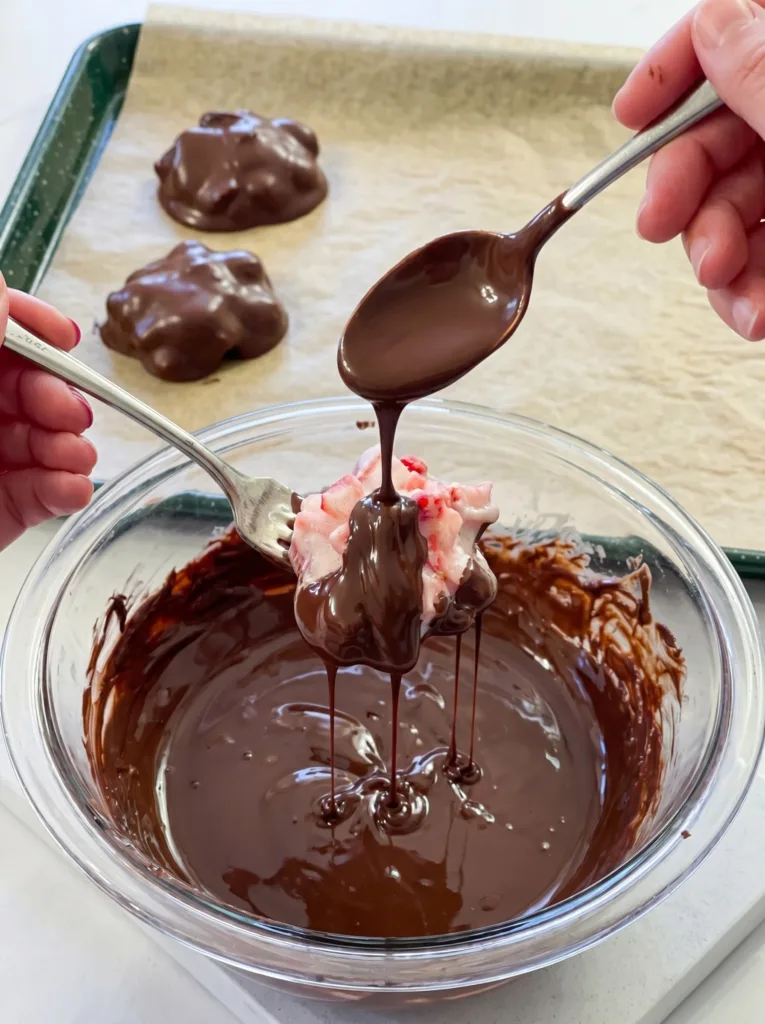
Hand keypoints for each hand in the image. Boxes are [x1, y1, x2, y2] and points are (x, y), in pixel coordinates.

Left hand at [0, 275, 95, 551]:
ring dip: (70, 445)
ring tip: (75, 456)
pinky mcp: (6, 510)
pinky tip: (70, 488)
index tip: (62, 335)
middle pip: (31, 385)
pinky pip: (46, 493)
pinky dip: (66, 490)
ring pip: (46, 439)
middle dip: (59, 394)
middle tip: (67, 410)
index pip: (1, 333)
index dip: (32, 326)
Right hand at [613, 0, 764, 339]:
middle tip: (659, 222)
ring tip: (724, 282)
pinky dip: (749, 290)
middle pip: (723, 132)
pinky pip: (761, 258)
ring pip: (736, 206)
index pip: (736, 30)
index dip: (677, 64)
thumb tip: (713, 26)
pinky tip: (753, 314)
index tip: (629, 110)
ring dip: (716, 253)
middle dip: (685, 187)